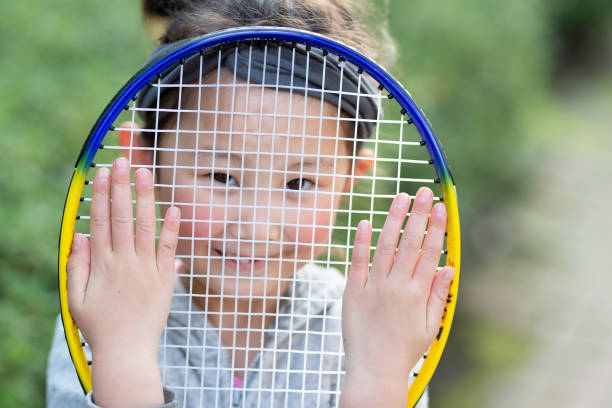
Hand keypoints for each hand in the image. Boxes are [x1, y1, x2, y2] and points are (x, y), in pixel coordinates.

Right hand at [66, 157, 180, 406]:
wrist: (128, 351)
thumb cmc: (99, 325)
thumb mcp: (76, 297)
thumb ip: (77, 265)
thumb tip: (80, 235)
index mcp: (102, 264)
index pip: (101, 222)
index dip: (101, 196)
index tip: (102, 173)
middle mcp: (125, 262)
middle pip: (122, 217)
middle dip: (122, 187)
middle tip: (123, 161)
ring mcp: (147, 269)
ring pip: (146, 227)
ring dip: (146, 198)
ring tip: (146, 173)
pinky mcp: (165, 278)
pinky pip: (169, 248)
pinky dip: (172, 229)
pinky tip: (175, 208)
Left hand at [340, 187, 453, 406]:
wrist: (374, 370)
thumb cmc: (405, 350)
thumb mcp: (431, 327)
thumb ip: (439, 295)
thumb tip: (449, 267)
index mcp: (417, 294)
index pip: (430, 253)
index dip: (437, 228)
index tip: (441, 207)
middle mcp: (395, 286)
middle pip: (410, 243)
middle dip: (419, 214)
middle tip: (424, 192)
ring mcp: (372, 287)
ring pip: (385, 246)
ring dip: (393, 219)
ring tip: (400, 197)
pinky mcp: (352, 291)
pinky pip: (356, 261)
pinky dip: (360, 241)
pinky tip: (364, 222)